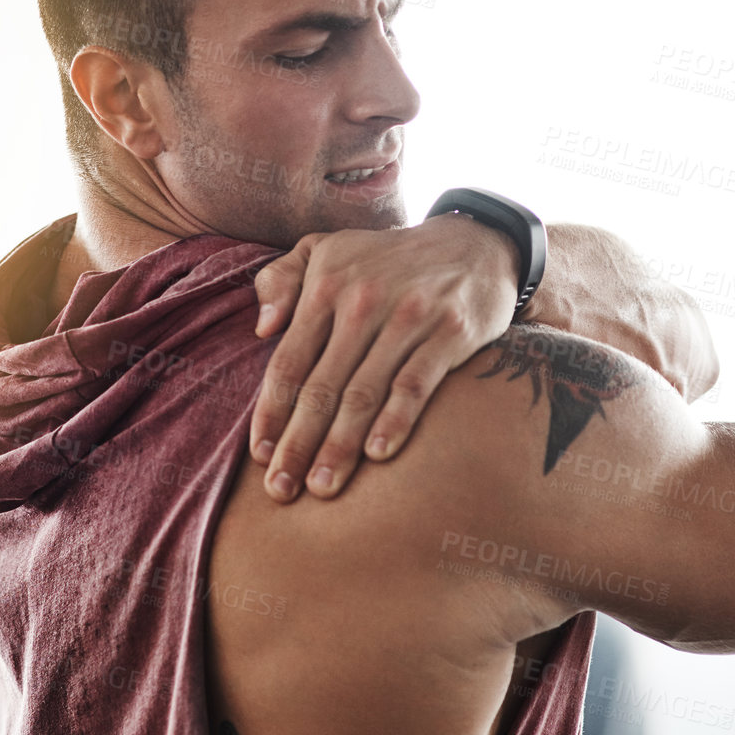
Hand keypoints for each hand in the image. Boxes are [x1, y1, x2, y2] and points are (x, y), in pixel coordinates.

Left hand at [249, 216, 519, 502]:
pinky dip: (395, 420)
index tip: (260, 456)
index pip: (288, 361)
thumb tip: (261, 329)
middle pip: (321, 386)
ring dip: (339, 446)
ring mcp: (408, 317)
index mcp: (326, 285)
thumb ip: (280, 278)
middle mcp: (362, 301)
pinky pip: (416, 384)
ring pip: (364, 393)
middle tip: (280, 490)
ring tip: (322, 488)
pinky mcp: (450, 332)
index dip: (271, 413)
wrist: (475, 244)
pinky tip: (377, 455)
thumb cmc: (385, 259)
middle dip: (297, 443)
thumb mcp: (326, 249)